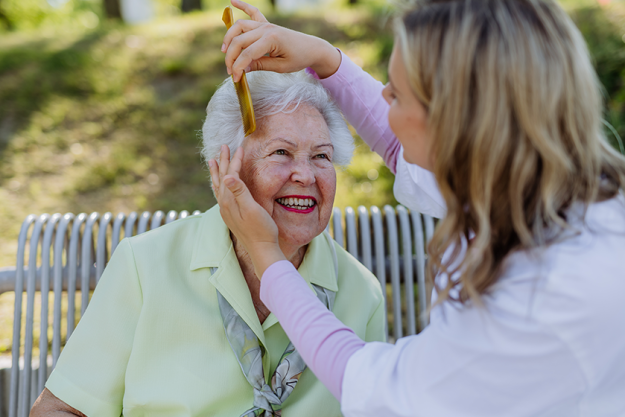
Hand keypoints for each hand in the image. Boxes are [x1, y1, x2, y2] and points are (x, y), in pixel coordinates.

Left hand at [209, 145, 286, 277]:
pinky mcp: (231, 215)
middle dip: (223, 162)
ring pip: (218, 186)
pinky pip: (220, 195)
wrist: (261, 249)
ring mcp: (227, 210)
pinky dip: (219, 185)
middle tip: (223, 147)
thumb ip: (240, 192)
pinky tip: (220, 186)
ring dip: (217, 173)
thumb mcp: (252, 209)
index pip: (230, 174)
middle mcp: (225, 204)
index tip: (238, 147)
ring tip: (212, 162)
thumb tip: (228, 176)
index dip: (234, 160)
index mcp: (230, 200)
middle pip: (222, 178)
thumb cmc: (261, 229)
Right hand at [222, 0, 341, 80]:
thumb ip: (260, 65)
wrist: (312, 48)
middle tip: (230, 71)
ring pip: (240, 27)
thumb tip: (242, 68)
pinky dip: (243, 6)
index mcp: (271, 39)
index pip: (247, 54)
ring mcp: (266, 24)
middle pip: (239, 40)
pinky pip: (252, 12)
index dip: (238, 67)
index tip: (235, 79)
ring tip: (224, 51)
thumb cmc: (299, 58)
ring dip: (229, 38)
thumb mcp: (280, 67)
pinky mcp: (267, 23)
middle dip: (231, 57)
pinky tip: (232, 1)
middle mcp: (266, 28)